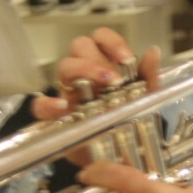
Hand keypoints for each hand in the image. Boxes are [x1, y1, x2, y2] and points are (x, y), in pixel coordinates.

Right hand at [32, 27, 161, 120]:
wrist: (116, 155)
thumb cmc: (127, 120)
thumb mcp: (144, 99)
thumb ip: (148, 76)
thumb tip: (153, 51)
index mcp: (106, 63)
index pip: (101, 38)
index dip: (111, 42)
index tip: (126, 59)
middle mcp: (85, 72)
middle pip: (80, 46)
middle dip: (97, 58)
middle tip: (114, 80)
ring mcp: (68, 92)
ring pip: (64, 66)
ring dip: (81, 72)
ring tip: (99, 90)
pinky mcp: (55, 118)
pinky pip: (40, 106)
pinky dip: (49, 104)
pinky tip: (64, 109)